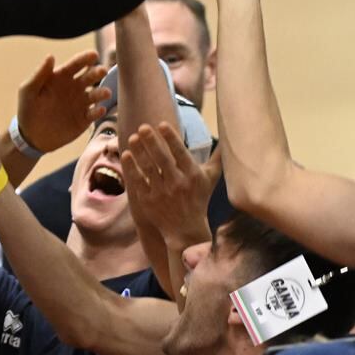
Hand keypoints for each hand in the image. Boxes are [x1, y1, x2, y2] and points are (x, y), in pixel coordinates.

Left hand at [15, 50, 109, 153]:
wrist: (30, 136)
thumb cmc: (28, 108)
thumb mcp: (29, 90)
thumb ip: (40, 74)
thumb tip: (51, 56)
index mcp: (62, 76)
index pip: (76, 64)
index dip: (85, 58)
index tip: (93, 55)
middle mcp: (75, 87)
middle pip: (90, 76)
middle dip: (98, 72)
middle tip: (102, 71)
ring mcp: (81, 103)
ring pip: (96, 94)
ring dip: (102, 92)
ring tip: (105, 93)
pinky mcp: (84, 119)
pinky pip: (94, 113)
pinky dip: (98, 111)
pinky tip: (99, 110)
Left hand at [120, 123, 216, 252]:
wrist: (186, 230)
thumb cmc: (198, 198)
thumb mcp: (210, 179)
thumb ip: (217, 158)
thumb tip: (228, 137)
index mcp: (193, 176)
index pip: (181, 154)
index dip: (171, 139)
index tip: (162, 124)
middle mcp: (178, 184)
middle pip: (162, 160)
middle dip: (152, 142)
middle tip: (142, 126)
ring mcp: (162, 193)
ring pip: (148, 169)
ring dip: (139, 152)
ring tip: (133, 137)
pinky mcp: (148, 201)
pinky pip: (138, 181)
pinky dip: (131, 168)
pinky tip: (126, 155)